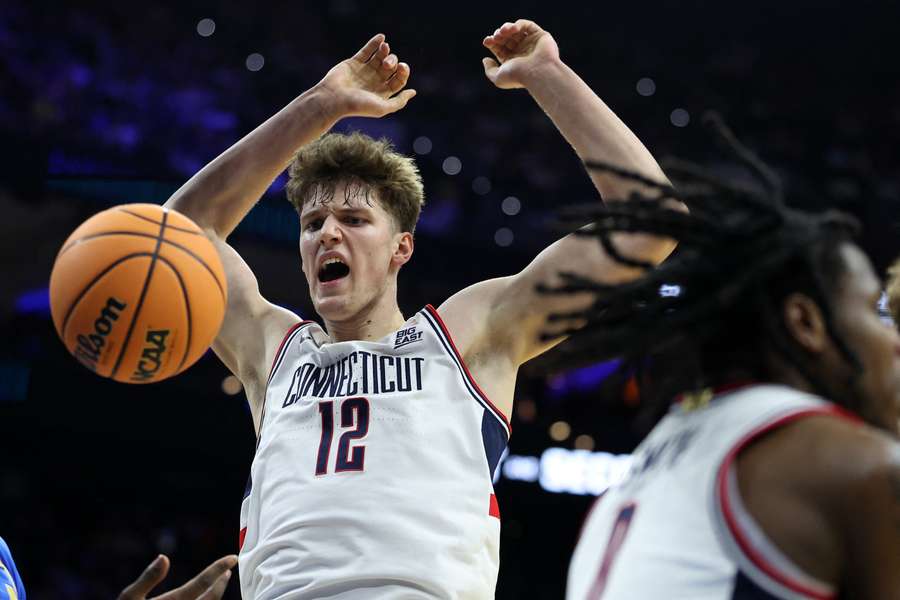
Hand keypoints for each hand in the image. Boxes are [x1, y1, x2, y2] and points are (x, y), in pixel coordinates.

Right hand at [118, 554, 237, 599]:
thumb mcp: (129, 598)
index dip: (218, 568)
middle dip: (220, 584)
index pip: (202, 583)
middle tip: (227, 571)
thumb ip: (147, 578)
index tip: (232, 558)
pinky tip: (205, 599)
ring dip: (215, 596)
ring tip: (219, 584)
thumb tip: (164, 557)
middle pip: (211, 598)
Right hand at [317, 34, 415, 118]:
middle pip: (391, 68)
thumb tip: (413, 92)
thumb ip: (399, 102)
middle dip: (392, 62)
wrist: (333, 100)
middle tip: (386, 63)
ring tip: (385, 47)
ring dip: (385, 51)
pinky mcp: (354, 63)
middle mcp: (375, 82)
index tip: (402, 67)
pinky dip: (374, 43)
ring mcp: (365, 72)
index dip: (403, 72)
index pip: (399, 80)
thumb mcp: (382, 108)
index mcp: (383, 93)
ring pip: (380, 58)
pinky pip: (367, 51)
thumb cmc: (357, 106)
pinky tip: (381, 37)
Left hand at [482, 19, 559, 89]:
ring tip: (502, 32)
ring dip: (506, 28)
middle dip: (499, 35)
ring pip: (516, 31)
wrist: (537, 72)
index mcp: (513, 62)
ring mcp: (531, 44)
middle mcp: (522, 52)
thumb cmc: (518, 77)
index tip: (487, 41)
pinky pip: (527, 26)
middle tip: (496, 37)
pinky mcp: (540, 36)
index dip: (492, 42)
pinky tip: (512, 29)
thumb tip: (485, 59)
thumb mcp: (498, 77)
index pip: (500, 48)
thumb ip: (489, 70)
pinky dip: (518, 25)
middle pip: (506, 38)